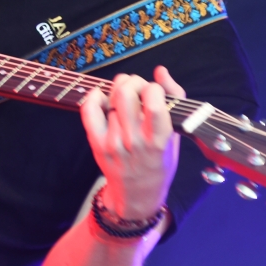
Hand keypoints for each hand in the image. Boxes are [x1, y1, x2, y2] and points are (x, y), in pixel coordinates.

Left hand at [80, 66, 184, 220]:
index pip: (154, 102)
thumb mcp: (175, 135)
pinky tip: (104, 100)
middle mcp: (134, 142)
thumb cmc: (160, 162)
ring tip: (124, 97)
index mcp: (158, 141)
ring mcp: (113, 143)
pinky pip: (89, 110)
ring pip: (111, 98)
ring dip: (119, 90)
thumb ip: (174, 100)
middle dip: (134, 81)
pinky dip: (95, 97)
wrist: (136, 194)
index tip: (155, 93)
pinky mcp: (97, 144)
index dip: (154, 88)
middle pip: (126, 93)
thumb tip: (160, 70)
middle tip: (137, 88)